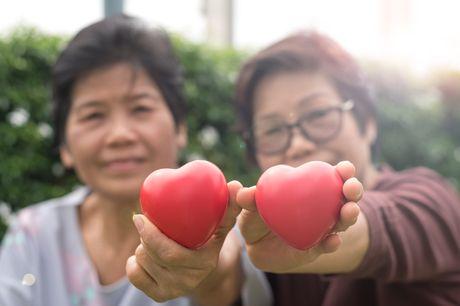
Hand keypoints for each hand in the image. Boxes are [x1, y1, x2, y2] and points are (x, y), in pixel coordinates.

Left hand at [127, 181, 243, 304]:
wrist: (205, 270)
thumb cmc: (210, 239)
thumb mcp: (221, 226)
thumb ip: (229, 207)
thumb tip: (235, 185)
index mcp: (206, 262)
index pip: (170, 253)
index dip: (151, 235)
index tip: (140, 217)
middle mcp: (190, 281)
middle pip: (154, 256)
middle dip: (145, 236)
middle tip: (146, 222)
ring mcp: (175, 290)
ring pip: (143, 262)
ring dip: (141, 247)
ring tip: (153, 239)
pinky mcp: (160, 296)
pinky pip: (134, 275)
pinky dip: (133, 263)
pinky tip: (145, 256)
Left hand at [237, 161, 362, 272]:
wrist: (256, 246)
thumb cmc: (257, 217)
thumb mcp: (250, 206)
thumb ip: (248, 198)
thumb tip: (241, 190)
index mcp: (311, 190)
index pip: (332, 177)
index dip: (344, 172)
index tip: (346, 168)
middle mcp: (323, 208)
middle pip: (346, 197)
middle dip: (353, 190)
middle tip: (351, 188)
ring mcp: (322, 228)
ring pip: (342, 221)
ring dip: (349, 216)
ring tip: (349, 211)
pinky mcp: (316, 249)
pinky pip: (326, 246)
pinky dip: (331, 243)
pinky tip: (332, 241)